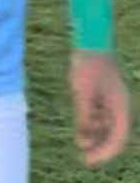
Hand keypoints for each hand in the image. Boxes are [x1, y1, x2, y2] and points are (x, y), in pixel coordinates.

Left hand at [70, 51, 130, 166]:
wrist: (88, 41)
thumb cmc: (88, 65)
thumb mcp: (83, 92)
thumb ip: (84, 115)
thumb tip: (83, 138)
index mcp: (120, 107)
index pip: (118, 138)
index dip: (105, 152)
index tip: (91, 160)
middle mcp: (117, 106)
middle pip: (112, 134)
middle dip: (100, 148)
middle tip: (86, 159)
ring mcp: (109, 100)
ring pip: (104, 126)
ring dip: (95, 137)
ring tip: (82, 145)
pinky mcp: (99, 94)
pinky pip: (97, 116)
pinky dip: (90, 125)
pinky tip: (81, 132)